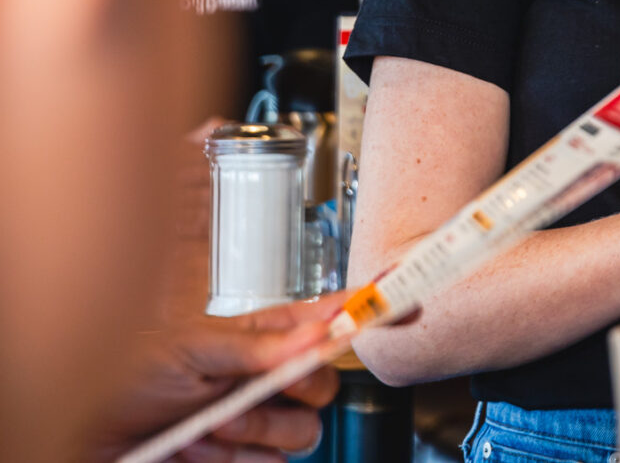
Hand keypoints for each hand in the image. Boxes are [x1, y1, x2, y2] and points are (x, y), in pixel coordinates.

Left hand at [87, 297, 344, 462]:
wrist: (87, 432)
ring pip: (304, 431)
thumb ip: (258, 345)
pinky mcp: (244, 459)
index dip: (368, 309)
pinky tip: (198, 446)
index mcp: (263, 336)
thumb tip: (317, 335)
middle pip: (327, 383)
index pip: (329, 316)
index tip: (401, 303)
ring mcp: (258, 420)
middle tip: (251, 388)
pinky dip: (234, 459)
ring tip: (211, 423)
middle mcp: (268, 377)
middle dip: (293, 390)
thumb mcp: (191, 347)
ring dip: (256, 430)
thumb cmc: (127, 376)